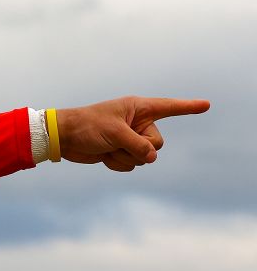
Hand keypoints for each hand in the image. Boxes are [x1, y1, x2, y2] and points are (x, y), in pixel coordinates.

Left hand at [56, 96, 209, 171]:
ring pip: (144, 158)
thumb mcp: (115, 133)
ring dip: (124, 157)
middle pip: (157, 143)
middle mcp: (137, 122)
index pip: (169, 107)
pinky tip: (103, 156)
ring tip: (106, 147)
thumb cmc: (87, 126)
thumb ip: (138, 145)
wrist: (63, 138)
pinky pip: (131, 165)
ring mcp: (129, 138)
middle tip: (117, 141)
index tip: (206, 105)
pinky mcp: (121, 151)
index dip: (188, 107)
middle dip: (139, 148)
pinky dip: (117, 164)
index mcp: (137, 108)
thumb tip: (151, 158)